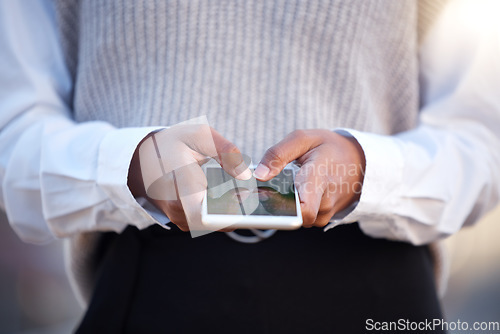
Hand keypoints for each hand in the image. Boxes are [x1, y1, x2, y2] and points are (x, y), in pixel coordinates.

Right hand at [128, 124, 250, 231]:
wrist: (145, 157)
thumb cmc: (173, 143)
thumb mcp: (200, 135)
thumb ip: (226, 152)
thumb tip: (246, 175)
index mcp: (180, 185)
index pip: (204, 216)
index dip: (229, 214)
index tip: (247, 199)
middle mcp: (178, 208)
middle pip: (215, 222)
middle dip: (239, 210)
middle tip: (255, 194)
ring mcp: (180, 217)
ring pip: (214, 223)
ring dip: (233, 211)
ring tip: (247, 193)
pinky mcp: (185, 220)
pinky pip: (209, 221)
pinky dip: (224, 212)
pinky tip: (234, 196)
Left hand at [254, 130, 365, 227]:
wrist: (359, 161)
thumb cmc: (329, 148)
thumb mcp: (304, 139)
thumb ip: (278, 154)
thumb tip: (259, 175)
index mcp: (319, 176)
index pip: (305, 209)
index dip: (284, 212)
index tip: (267, 200)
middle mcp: (326, 199)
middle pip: (296, 216)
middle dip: (278, 205)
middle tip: (271, 187)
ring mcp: (327, 212)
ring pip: (297, 217)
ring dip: (287, 205)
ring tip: (289, 185)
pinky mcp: (324, 218)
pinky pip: (303, 218)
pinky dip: (295, 208)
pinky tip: (296, 193)